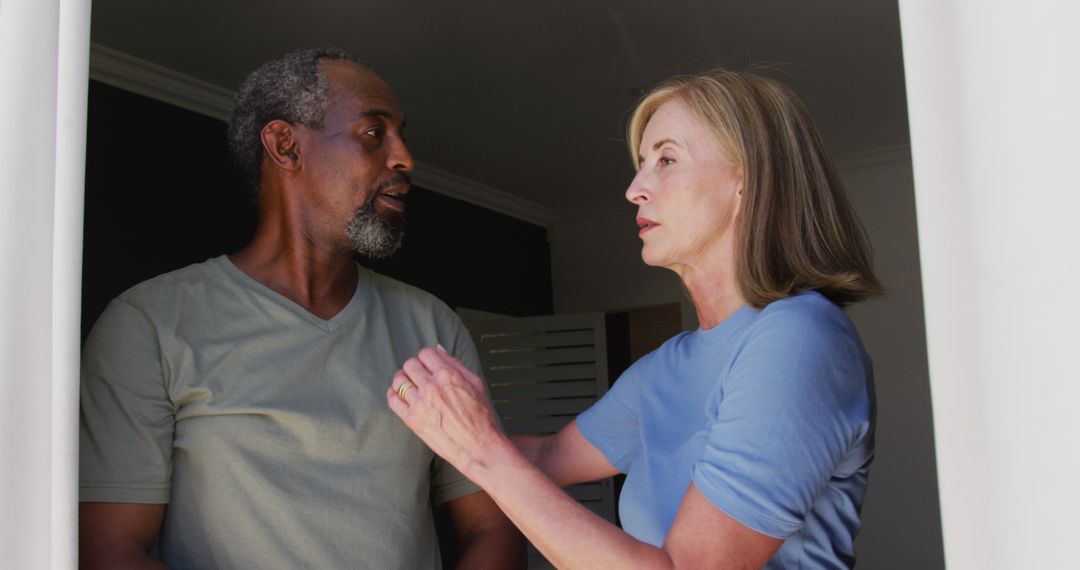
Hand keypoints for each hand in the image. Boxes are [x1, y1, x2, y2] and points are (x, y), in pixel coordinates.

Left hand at [387, 345, 504, 476]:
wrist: (477, 446)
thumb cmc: (480, 415)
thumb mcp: (475, 383)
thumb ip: (455, 364)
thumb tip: (438, 349)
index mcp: (448, 375)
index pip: (426, 353)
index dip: (428, 358)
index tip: (430, 365)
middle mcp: (431, 387)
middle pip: (410, 364)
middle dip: (415, 367)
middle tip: (421, 376)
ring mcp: (420, 404)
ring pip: (399, 380)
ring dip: (403, 379)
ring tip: (411, 385)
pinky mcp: (412, 419)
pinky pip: (392, 400)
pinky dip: (394, 394)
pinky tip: (402, 396)